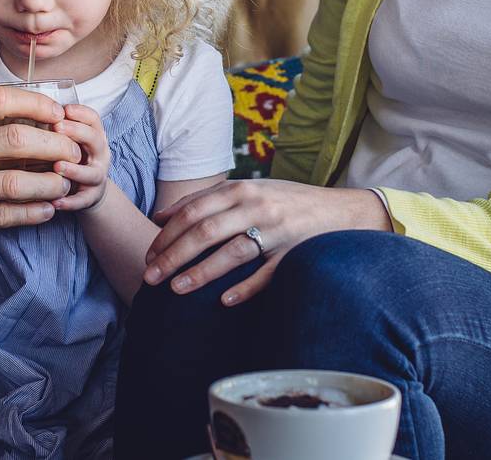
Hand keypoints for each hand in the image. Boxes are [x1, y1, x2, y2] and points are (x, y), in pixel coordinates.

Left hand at [49, 104, 111, 211]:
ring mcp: (97, 176)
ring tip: (57, 166)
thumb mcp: (70, 140)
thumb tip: (28, 108)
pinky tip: (55, 202)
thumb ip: (57, 127)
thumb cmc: (74, 158)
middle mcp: (99, 155)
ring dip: (74, 169)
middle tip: (57, 127)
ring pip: (91, 173)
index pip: (93, 119)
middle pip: (95, 140)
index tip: (65, 109)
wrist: (89, 191)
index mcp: (94, 136)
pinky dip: (69, 202)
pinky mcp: (90, 198)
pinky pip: (82, 200)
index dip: (81, 113)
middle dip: (76, 132)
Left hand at [141, 180, 389, 305]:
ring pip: (231, 253)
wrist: (342, 212)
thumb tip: (161, 216)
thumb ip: (207, 199)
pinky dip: (244, 288)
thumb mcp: (248, 189)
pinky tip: (224, 301)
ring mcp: (277, 232)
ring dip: (200, 273)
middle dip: (172, 255)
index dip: (167, 234)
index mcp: (242, 189)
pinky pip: (266, 274)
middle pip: (205, 231)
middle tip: (150, 277)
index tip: (149, 255)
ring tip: (175, 289)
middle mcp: (257, 207)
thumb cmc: (286, 202)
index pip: (193, 211)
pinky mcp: (294, 254)